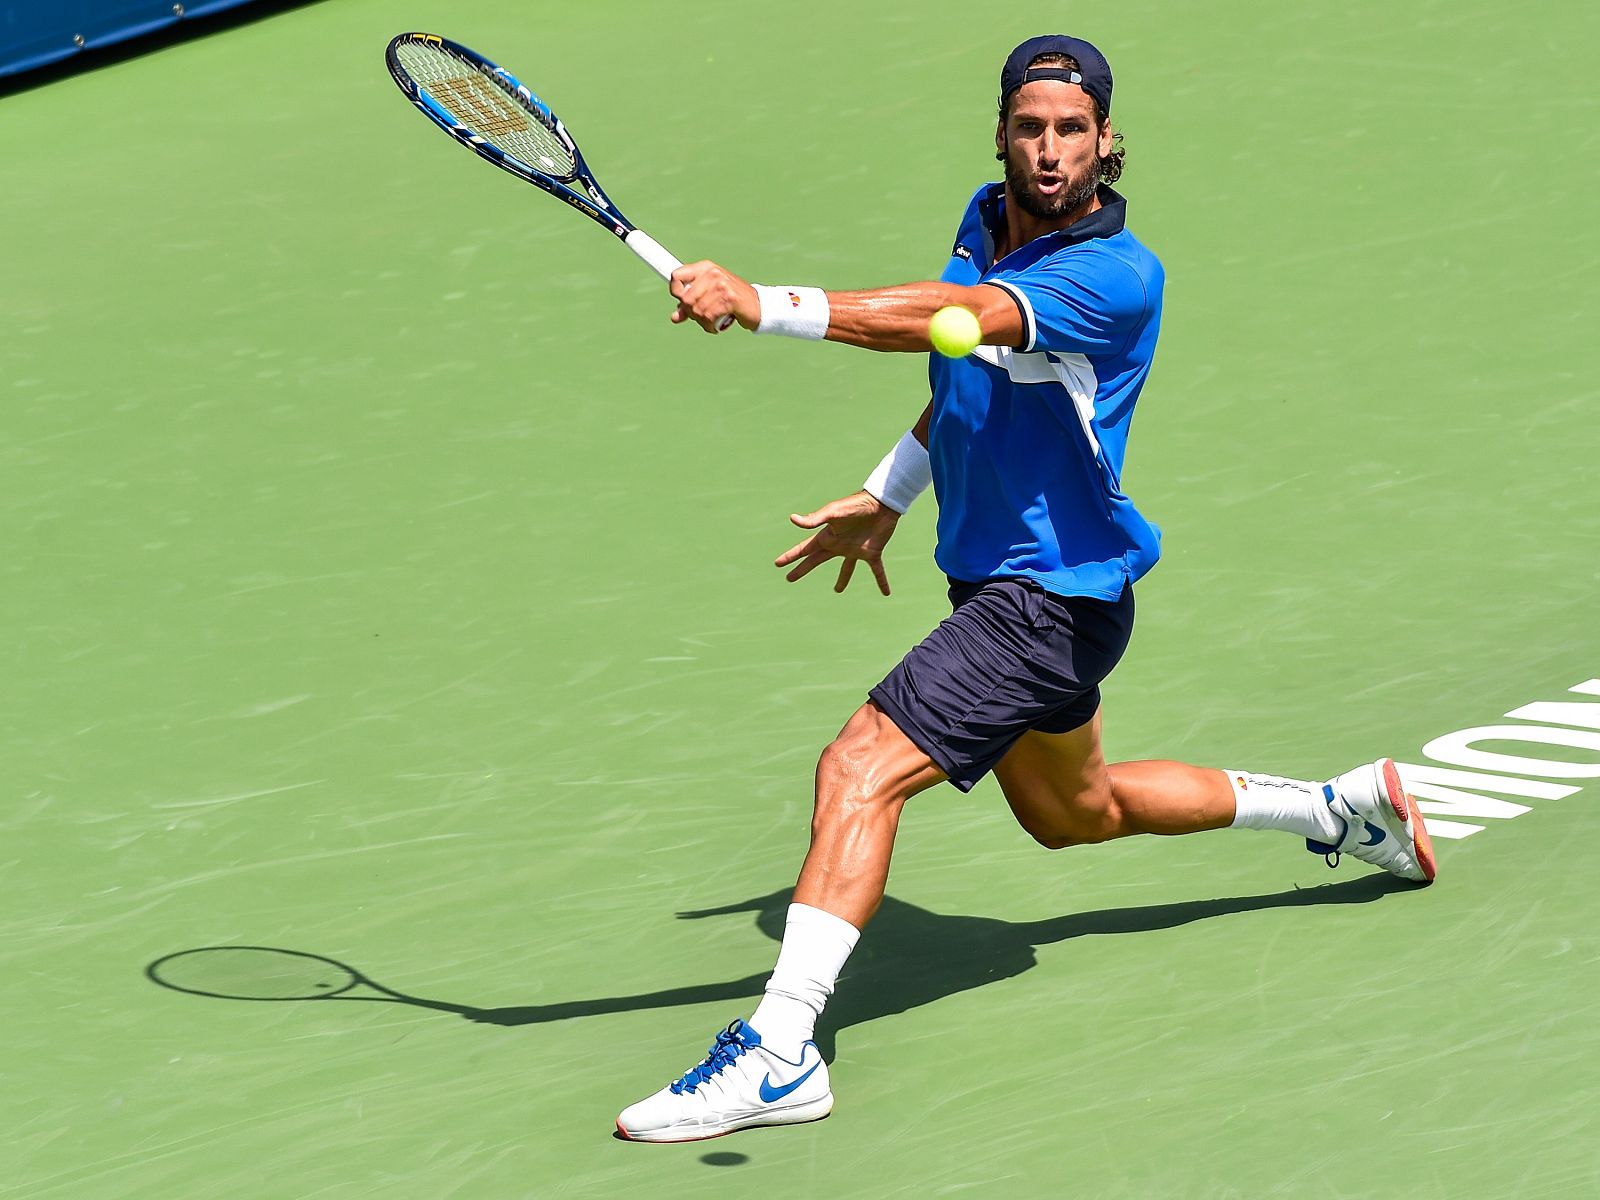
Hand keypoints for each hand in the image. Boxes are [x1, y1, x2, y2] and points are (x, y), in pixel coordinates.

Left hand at [669, 261, 759, 332]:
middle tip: (702, 317)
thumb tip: (675, 317)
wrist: (758, 306)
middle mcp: (712, 273)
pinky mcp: (729, 299)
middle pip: (685, 299)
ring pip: (697, 310)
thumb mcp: (710, 296)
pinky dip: (710, 326)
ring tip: (711, 322)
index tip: (682, 302)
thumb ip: (692, 304)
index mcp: (705, 267)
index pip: (676, 276)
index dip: (675, 292)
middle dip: (691, 313)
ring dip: (702, 322)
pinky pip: (708, 317)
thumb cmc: (732, 301)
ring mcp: (721, 285)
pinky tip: (717, 326)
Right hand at [775, 491, 901, 594]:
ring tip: (838, 590)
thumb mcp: (833, 512)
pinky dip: (881, 581)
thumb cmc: (856, 505)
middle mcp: (839, 545)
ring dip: (842, 579)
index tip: (777, 563)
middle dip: (802, 569)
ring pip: (847, 568)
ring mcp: (855, 550)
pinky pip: (877, 571)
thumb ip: (815, 518)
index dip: (791, 556)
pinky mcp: (873, 552)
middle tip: (789, 578)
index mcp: (827, 536)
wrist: (881, 503)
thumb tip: (792, 519)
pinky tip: (886, 592)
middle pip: (816, 560)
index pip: (804, 549)